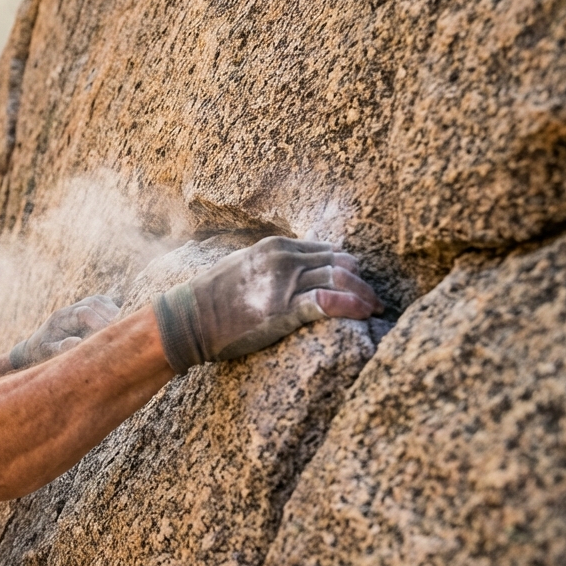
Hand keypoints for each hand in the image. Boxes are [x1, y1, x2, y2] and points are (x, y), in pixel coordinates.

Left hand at [10, 295, 121, 369]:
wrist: (35, 347)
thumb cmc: (40, 352)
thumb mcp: (46, 352)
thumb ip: (60, 347)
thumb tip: (77, 342)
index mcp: (62, 317)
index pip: (85, 312)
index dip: (99, 321)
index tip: (110, 334)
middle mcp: (72, 309)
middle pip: (95, 302)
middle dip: (111, 314)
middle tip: (124, 327)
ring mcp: (80, 308)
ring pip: (101, 301)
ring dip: (114, 311)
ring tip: (126, 325)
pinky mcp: (88, 311)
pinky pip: (104, 304)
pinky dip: (114, 310)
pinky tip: (123, 322)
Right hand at [152, 236, 382, 373]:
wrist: (190, 319)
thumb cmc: (214, 295)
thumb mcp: (245, 263)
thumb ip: (274, 261)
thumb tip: (300, 266)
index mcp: (277, 246)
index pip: (328, 250)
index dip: (349, 267)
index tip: (359, 281)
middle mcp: (284, 260)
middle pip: (341, 263)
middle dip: (363, 281)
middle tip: (374, 299)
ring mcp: (284, 285)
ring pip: (341, 280)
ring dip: (364, 296)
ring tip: (374, 310)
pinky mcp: (283, 311)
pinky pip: (328, 303)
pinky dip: (352, 307)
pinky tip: (364, 315)